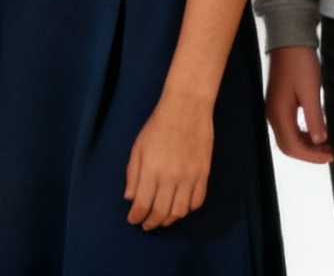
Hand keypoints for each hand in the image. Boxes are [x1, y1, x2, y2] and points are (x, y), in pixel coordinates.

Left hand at [124, 92, 212, 229]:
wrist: (187, 108)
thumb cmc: (158, 125)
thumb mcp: (138, 147)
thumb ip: (133, 174)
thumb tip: (130, 197)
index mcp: (152, 170)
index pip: (143, 204)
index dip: (136, 216)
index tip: (133, 219)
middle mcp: (171, 177)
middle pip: (161, 212)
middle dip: (151, 222)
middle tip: (146, 225)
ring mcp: (190, 177)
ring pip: (180, 211)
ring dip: (169, 219)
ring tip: (161, 219)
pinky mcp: (204, 174)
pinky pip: (197, 201)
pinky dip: (187, 210)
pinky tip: (179, 208)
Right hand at [264, 45, 333, 163]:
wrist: (290, 41)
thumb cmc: (300, 64)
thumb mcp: (310, 92)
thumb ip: (314, 119)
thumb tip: (320, 141)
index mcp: (279, 114)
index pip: (293, 147)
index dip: (313, 156)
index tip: (332, 155)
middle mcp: (273, 114)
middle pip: (288, 146)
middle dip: (309, 154)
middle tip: (330, 152)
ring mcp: (274, 109)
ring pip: (288, 137)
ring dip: (306, 145)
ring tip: (326, 144)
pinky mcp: (279, 102)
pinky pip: (288, 127)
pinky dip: (302, 134)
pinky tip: (316, 130)